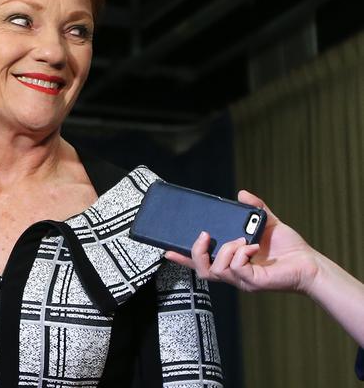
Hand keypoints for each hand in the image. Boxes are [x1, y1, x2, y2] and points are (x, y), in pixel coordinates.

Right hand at [165, 190, 319, 292]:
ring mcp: (242, 280)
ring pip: (216, 269)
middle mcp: (234, 273)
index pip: (201, 263)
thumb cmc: (288, 248)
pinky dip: (240, 254)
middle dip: (197, 251)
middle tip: (205, 235)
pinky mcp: (253, 282)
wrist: (309, 263)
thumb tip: (241, 194)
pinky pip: (235, 269)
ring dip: (226, 250)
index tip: (166, 249)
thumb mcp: (268, 223)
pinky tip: (252, 246)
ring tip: (241, 240)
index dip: (183, 258)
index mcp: (231, 261)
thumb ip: (255, 209)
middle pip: (202, 270)